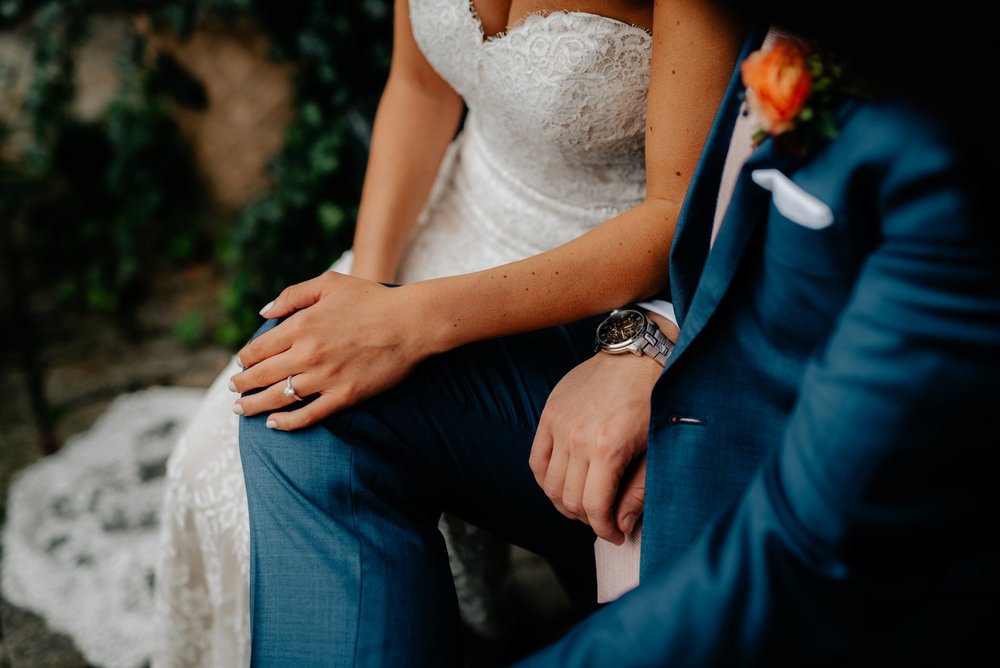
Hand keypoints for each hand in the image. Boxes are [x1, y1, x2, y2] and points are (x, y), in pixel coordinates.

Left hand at [230, 272, 430, 429]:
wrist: (410, 322)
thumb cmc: (371, 299)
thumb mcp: (328, 284)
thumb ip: (292, 295)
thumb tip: (264, 313)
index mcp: (300, 326)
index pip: (258, 349)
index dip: (244, 358)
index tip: (241, 364)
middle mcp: (307, 354)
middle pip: (261, 375)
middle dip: (242, 384)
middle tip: (234, 390)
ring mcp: (325, 378)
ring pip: (278, 398)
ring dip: (255, 406)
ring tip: (242, 409)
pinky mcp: (345, 395)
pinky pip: (309, 415)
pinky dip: (287, 422)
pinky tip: (274, 424)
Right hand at [529, 350, 660, 544]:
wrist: (638, 354)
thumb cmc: (655, 400)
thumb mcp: (656, 449)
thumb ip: (638, 492)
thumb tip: (620, 526)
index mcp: (607, 448)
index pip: (593, 508)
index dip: (604, 530)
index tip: (616, 535)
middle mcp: (577, 438)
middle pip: (568, 500)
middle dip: (588, 519)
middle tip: (605, 519)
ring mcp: (559, 424)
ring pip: (549, 484)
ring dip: (565, 503)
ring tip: (585, 503)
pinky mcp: (549, 413)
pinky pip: (536, 460)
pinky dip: (546, 480)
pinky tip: (564, 484)